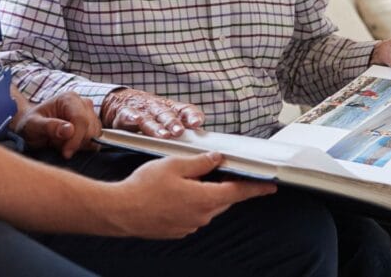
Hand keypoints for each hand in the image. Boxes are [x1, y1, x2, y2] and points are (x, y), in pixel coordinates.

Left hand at [12, 91, 101, 158]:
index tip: (66, 153)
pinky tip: (69, 144)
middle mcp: (82, 103)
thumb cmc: (30, 124)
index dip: (76, 139)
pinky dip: (83, 146)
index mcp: (69, 99)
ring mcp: (89, 113)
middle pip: (91, 128)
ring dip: (79, 144)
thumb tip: (70, 130)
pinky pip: (95, 139)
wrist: (32, 126)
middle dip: (76, 142)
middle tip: (58, 146)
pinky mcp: (91, 125)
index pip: (81, 119)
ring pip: (94, 135)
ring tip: (61, 143)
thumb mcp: (33, 125)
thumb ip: (49, 126)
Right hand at [100, 88, 204, 137]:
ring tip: (164, 135)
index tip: (197, 123)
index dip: (191, 115)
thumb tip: (202, 148)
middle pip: (167, 115)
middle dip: (174, 123)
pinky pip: (129, 114)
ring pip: (150, 118)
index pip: (185, 110)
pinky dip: (132, 117)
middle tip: (179, 131)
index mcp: (171, 109)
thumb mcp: (168, 118)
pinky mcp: (125, 113)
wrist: (124, 100)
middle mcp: (158, 108)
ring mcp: (142, 110)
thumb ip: (183, 129)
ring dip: (157, 126)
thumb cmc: (151, 114)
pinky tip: (137, 120)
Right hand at [110, 152, 275, 238]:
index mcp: (204, 199)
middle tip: (218, 170)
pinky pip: (193, 215)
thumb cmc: (144, 187)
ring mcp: (189, 226)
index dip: (255, 188)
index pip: (238, 192)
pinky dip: (191, 203)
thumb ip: (200, 163)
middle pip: (222, 199)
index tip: (270, 186)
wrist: (120, 212)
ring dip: (204, 194)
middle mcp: (201, 216)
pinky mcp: (178, 231)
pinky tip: (175, 194)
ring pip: (207, 207)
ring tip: (186, 180)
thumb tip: (217, 159)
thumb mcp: (175, 165)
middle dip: (223, 185)